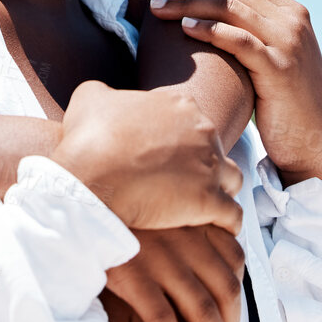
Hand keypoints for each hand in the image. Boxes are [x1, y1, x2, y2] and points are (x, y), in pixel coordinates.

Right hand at [51, 81, 242, 233]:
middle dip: (202, 164)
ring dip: (222, 191)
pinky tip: (215, 229)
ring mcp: (210, 165)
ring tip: (204, 206)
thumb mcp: (90, 97)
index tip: (167, 155)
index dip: (180, 139)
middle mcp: (203, 130)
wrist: (91, 177)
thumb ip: (106, 93)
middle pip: (215, 148)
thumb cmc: (89, 138)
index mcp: (180, 104)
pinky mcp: (210, 201)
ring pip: (233, 178)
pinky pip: (233, 215)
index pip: (192, 120)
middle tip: (182, 181)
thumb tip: (107, 98)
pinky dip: (227, 223)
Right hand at [106, 226, 243, 321]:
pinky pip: (165, 320)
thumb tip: (201, 277)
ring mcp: (160, 259)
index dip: (236, 298)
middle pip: (224, 292)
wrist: (82, 203)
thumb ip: (182, 239)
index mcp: (193, 224)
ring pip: (201, 311)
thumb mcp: (159, 216)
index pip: (233, 263)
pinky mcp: (133, 276)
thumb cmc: (120, 217)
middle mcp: (185, 240)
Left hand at [147, 0, 321, 190]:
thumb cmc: (281, 101)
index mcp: (291, 12)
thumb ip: (253, 31)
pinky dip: (210, 29)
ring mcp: (289, 43)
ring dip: (189, 4)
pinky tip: (185, 27)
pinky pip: (240, 40)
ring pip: (231, 9)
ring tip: (159, 9)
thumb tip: (210, 14)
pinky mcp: (280, 68)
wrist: (312, 141)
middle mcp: (293, 21)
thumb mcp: (272, 56)